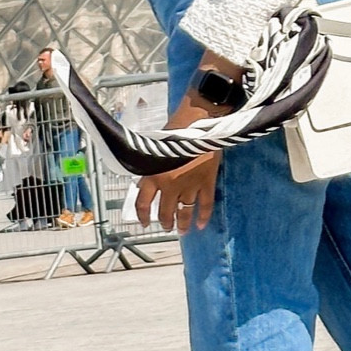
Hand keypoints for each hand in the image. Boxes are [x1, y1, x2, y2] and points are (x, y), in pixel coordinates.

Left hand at [132, 54, 244, 235]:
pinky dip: (203, 216)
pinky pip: (205, 204)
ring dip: (182, 223)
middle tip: (166, 227)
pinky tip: (201, 225)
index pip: (143, 203)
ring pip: (185, 211)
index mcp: (153, 174)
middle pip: (165, 211)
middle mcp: (170, 184)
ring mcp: (190, 185)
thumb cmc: (174, 128)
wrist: (200, 120)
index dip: (142, 216)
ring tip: (181, 230)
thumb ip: (151, 166)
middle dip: (165, 222)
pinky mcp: (207, 182)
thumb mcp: (154, 148)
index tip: (144, 223)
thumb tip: (146, 181)